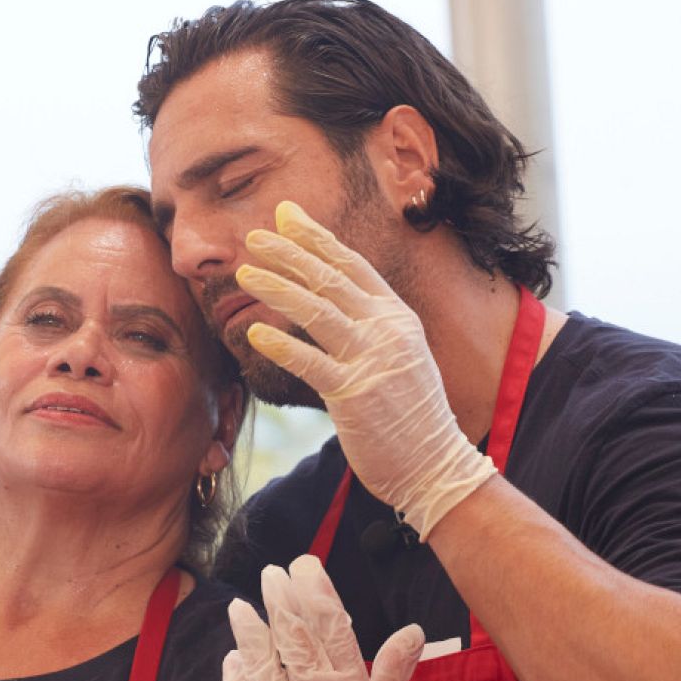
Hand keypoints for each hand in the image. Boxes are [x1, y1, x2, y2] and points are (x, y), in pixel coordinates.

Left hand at [223, 555, 423, 680]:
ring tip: (240, 606)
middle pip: (297, 645)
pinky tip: (231, 657)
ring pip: (264, 671)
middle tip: (271, 574)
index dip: (318, 596)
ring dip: (250, 635)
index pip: (335, 635)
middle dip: (282, 604)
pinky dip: (235, 680)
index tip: (305, 566)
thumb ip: (392, 673)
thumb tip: (413, 631)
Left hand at [237, 200, 494, 537]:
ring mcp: (372, 360)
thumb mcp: (397, 356)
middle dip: (290, 251)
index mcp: (396, 316)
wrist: (435, 465)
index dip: (316, 237)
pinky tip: (255, 332)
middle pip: (331, 278)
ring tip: (245, 274)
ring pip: (318, 310)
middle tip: (254, 234)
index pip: (351, 264)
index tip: (286, 214)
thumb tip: (327, 298)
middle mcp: (387, 330)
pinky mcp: (354, 395)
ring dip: (278, 287)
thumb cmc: (409, 414)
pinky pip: (311, 363)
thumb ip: (367, 326)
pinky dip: (281, 345)